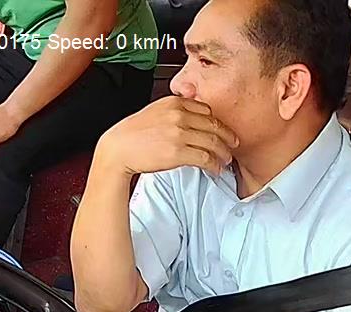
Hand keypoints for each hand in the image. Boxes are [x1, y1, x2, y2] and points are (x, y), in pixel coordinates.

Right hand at [95, 96, 237, 177]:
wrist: (117, 149)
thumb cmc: (132, 134)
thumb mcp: (155, 112)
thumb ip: (174, 112)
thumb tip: (192, 120)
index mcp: (174, 102)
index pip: (206, 110)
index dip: (218, 122)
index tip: (223, 131)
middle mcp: (179, 115)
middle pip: (214, 125)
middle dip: (227, 137)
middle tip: (233, 145)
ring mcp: (179, 133)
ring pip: (213, 142)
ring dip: (223, 153)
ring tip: (226, 160)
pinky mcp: (178, 152)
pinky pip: (205, 158)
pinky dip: (214, 165)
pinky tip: (215, 169)